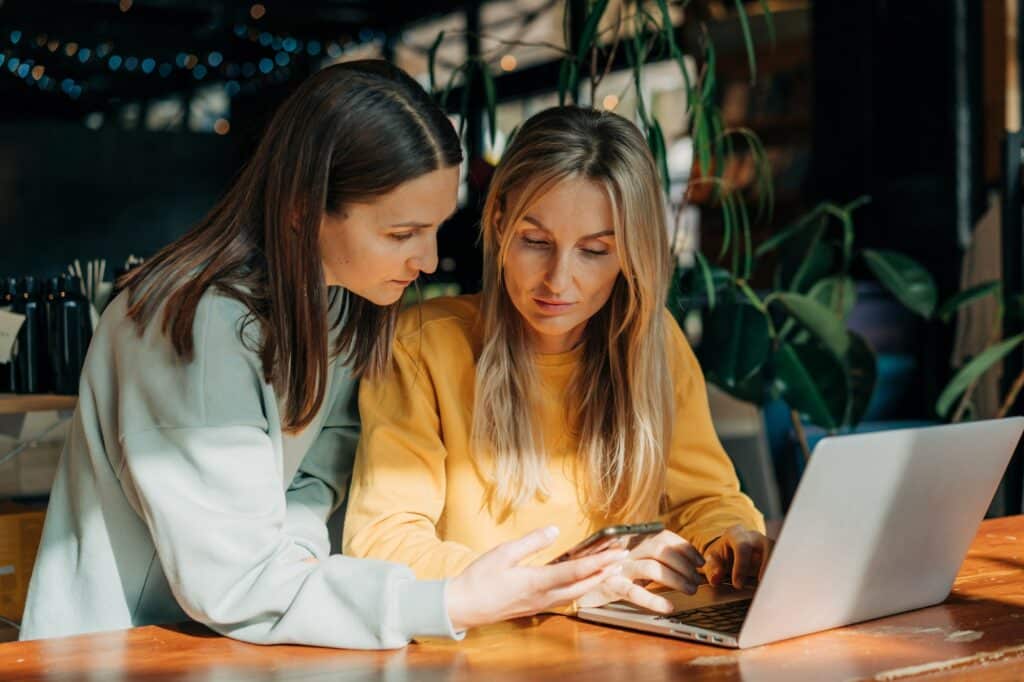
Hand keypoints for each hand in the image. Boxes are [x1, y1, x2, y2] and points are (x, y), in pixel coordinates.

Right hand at [446, 526, 626, 630]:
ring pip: (576, 594)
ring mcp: (540, 604)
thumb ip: (531, 542)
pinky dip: (580, 587)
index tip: (616, 554)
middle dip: (605, 572)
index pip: (576, 571)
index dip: (599, 562)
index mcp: (536, 581)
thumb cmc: (479, 580)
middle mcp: (543, 596)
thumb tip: (554, 530)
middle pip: (583, 586)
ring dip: (595, 580)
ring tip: (610, 568)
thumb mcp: (503, 553)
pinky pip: (565, 597)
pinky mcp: (535, 606)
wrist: (463, 607)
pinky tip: (583, 581)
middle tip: (622, 559)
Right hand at [576, 530, 704, 613]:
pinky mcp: (609, 586)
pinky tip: (668, 606)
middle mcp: (624, 549)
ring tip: (689, 590)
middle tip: (696, 580)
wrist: (571, 582)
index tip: (700, 562)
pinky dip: (654, 600)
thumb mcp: (629, 559)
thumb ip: (649, 556)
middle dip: (683, 564)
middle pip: (660, 550)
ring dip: (676, 579)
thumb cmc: (606, 571)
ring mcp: (616, 567)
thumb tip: (686, 563)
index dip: (685, 548)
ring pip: (651, 568)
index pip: (663, 536)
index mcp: (631, 540)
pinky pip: (634, 593)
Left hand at [703, 525, 772, 589]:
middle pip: (768, 546)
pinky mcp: (775, 556)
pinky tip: (773, 589)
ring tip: (768, 589)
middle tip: (759, 587)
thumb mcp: (712, 560)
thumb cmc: (721, 555)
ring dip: (774, 572)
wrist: (730, 550)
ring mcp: (768, 545)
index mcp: (737, 534)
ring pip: (779, 555)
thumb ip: (712, 568)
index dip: (741, 566)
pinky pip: (781, 564)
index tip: (737, 585)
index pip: (743, 547)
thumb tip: (715, 579)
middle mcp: (756, 537)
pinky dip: (778, 576)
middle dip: (765, 567)